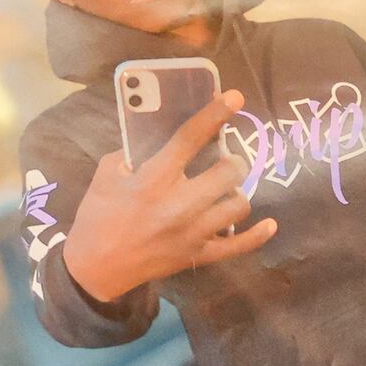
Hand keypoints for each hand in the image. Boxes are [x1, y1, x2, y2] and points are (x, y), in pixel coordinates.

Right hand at [63, 92, 275, 303]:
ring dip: (237, 193)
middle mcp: (178, 205)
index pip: (189, 139)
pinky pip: (239, 246)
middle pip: (228, 173)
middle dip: (233, 161)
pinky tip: (270, 224)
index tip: (234, 98)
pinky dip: (258, 235)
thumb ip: (136, 153)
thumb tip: (163, 134)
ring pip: (239, 205)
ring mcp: (193, 232)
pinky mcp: (200, 254)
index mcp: (152, 180)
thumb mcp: (107, 175)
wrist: (96, 266)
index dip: (214, 114)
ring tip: (227, 190)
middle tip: (228, 161)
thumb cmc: (100, 215)